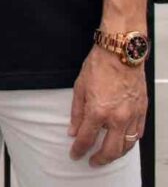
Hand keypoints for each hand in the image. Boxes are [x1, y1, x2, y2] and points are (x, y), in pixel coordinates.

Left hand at [69, 45, 146, 164]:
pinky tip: (123, 142)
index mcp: (98, 111)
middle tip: (92, 162)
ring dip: (116, 154)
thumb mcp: (79, 87)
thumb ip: (77, 112)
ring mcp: (132, 116)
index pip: (86, 139)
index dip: (79, 149)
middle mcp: (117, 118)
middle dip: (100, 159)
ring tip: (107, 155)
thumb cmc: (99, 66)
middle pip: (110, 150)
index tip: (74, 154)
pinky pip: (138, 134)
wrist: (120, 53)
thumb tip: (73, 131)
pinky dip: (130, 141)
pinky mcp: (142, 111)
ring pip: (127, 145)